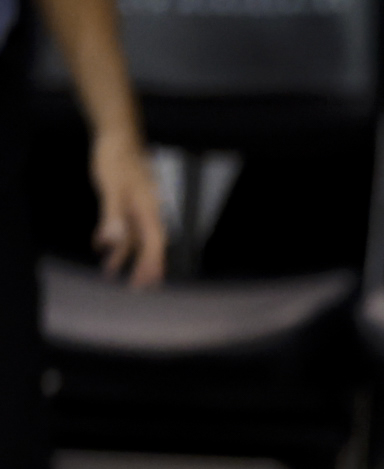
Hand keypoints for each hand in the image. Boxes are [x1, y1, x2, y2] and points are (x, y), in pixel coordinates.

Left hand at [90, 132, 166, 286]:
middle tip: (136, 288)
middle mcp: (146, 213)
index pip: (154, 244)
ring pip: (133, 238)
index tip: (147, 283)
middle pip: (148, 246)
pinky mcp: (126, 203)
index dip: (152, 265)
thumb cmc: (117, 160)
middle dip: (142, 267)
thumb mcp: (112, 188)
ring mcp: (136, 208)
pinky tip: (101, 246)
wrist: (117, 137)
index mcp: (148, 211)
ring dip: (123, 255)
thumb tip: (113, 240)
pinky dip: (113, 238)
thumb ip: (113, 216)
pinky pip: (122, 226)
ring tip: (109, 273)